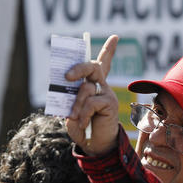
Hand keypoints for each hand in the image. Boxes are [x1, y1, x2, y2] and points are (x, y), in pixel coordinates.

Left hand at [65, 35, 119, 154]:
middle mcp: (102, 86)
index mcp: (93, 86)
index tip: (116, 37)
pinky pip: (91, 102)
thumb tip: (72, 94)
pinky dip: (83, 114)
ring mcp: (107, 94)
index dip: (109, 50)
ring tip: (74, 118)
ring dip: (75, 104)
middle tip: (67, 77)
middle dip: (79, 67)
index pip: (102, 64)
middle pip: (93, 67)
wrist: (95, 146)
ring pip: (85, 88)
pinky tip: (83, 123)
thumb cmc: (82, 127)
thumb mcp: (71, 112)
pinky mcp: (110, 103)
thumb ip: (70, 101)